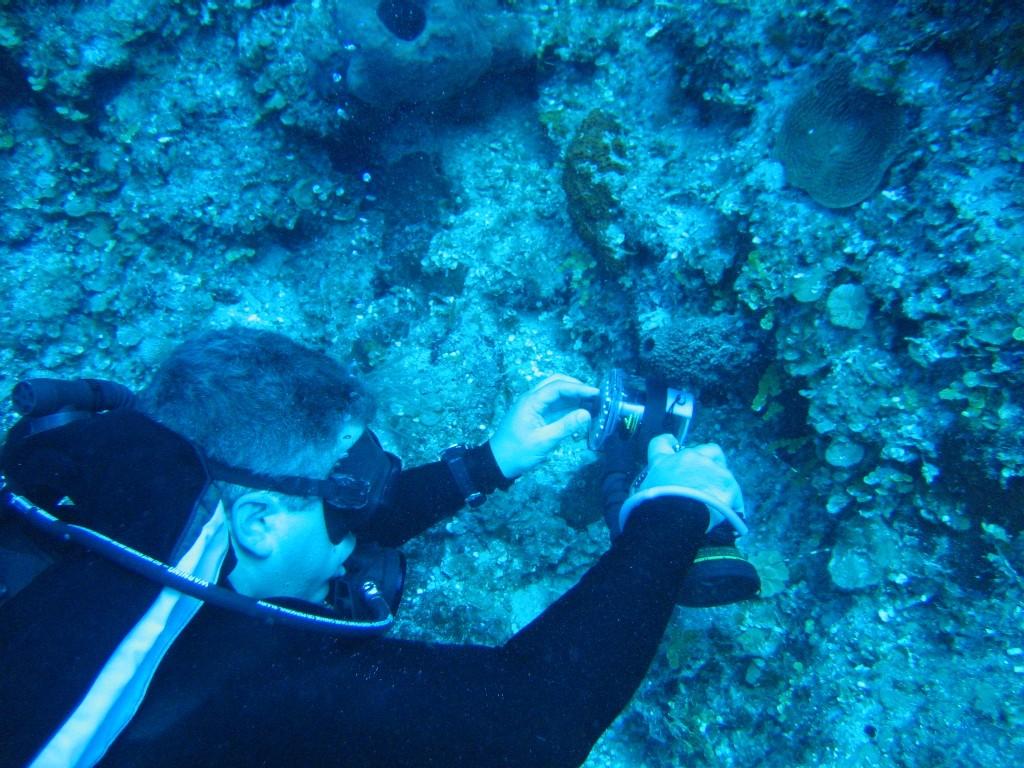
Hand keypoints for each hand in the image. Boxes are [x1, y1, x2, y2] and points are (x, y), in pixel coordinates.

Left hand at [489, 375, 597, 478]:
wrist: (498, 463)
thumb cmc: (518, 452)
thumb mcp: (543, 441)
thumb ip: (565, 426)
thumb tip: (587, 414)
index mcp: (531, 401)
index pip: (558, 387)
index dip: (579, 388)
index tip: (597, 394)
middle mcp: (533, 398)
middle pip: (557, 383)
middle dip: (577, 387)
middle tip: (596, 397)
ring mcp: (535, 406)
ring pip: (557, 393)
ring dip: (574, 396)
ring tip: (593, 403)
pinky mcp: (538, 415)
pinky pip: (556, 405)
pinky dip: (569, 406)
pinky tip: (582, 412)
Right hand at [620, 436, 746, 534]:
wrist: (675, 516)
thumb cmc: (652, 506)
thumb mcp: (641, 494)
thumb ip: (650, 488)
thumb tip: (652, 495)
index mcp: (663, 460)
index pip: (661, 443)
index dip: (668, 443)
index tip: (672, 445)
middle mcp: (689, 457)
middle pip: (706, 449)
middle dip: (708, 461)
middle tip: (704, 479)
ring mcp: (711, 467)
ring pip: (722, 468)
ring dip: (720, 481)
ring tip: (717, 500)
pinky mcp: (728, 483)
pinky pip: (734, 491)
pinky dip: (732, 501)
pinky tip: (729, 512)